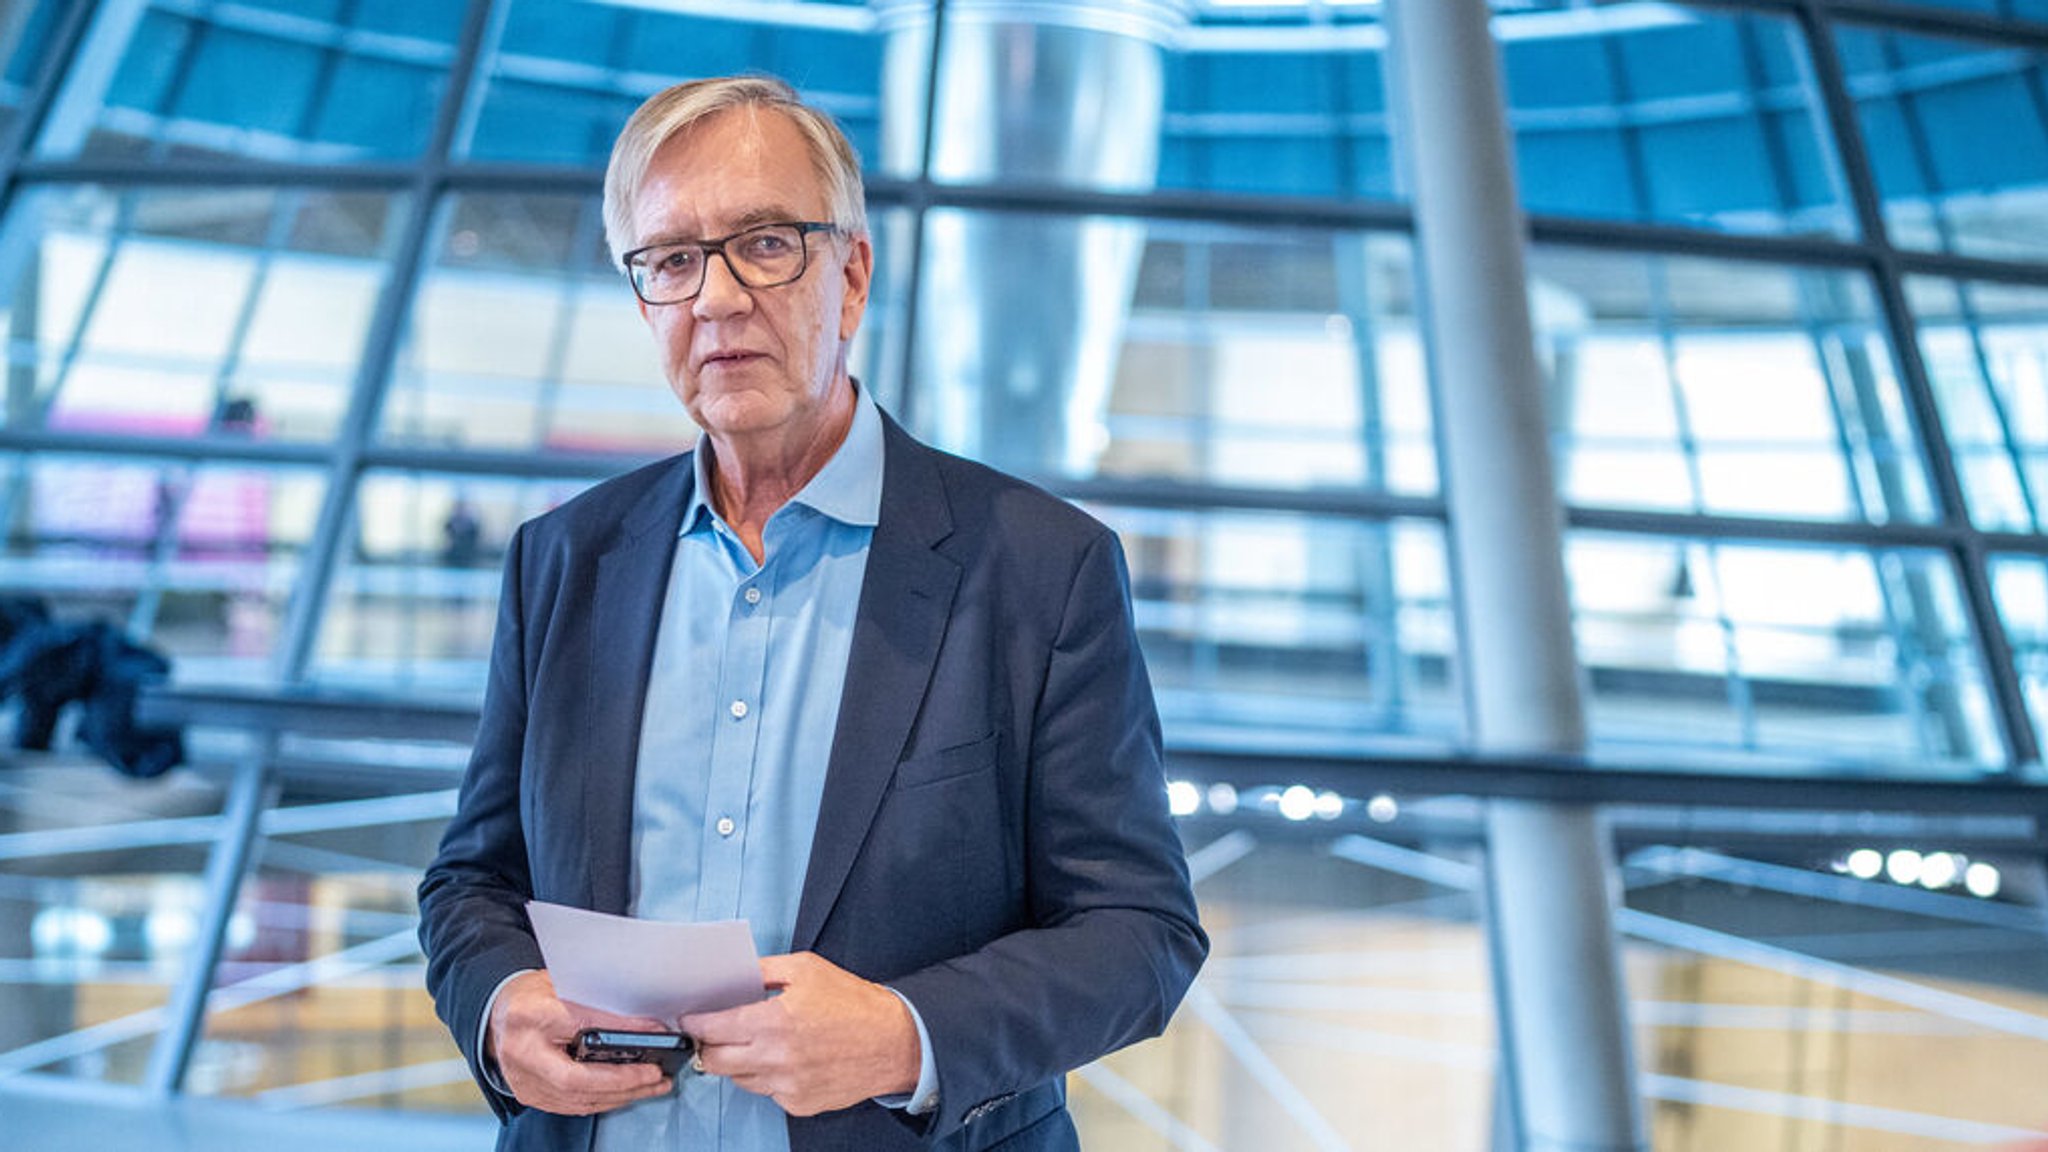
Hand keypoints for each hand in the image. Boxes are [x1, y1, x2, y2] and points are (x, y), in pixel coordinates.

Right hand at [486, 970, 674, 1114]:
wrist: (497, 1014)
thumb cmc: (530, 996)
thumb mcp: (561, 985)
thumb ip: (595, 1001)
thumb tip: (642, 1019)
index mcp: (530, 1016)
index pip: (583, 1026)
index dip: (621, 1032)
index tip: (654, 1032)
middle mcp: (523, 1053)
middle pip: (578, 1078)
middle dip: (624, 1080)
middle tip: (656, 1074)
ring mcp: (524, 1079)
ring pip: (579, 1099)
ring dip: (620, 1095)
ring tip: (652, 1085)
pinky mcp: (530, 1094)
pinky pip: (572, 1105)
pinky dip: (603, 1099)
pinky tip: (625, 1093)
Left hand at [680, 952, 920, 1116]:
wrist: (895, 1042)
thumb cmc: (854, 1003)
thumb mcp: (807, 968)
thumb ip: (763, 970)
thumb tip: (730, 975)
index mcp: (774, 1021)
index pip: (712, 1028)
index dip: (695, 1022)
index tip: (690, 1018)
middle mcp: (775, 1058)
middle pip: (715, 1060)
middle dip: (709, 1044)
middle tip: (717, 1031)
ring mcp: (786, 1086)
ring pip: (738, 1079)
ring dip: (739, 1061)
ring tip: (759, 1041)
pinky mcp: (799, 1104)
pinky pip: (766, 1091)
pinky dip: (767, 1076)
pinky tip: (786, 1058)